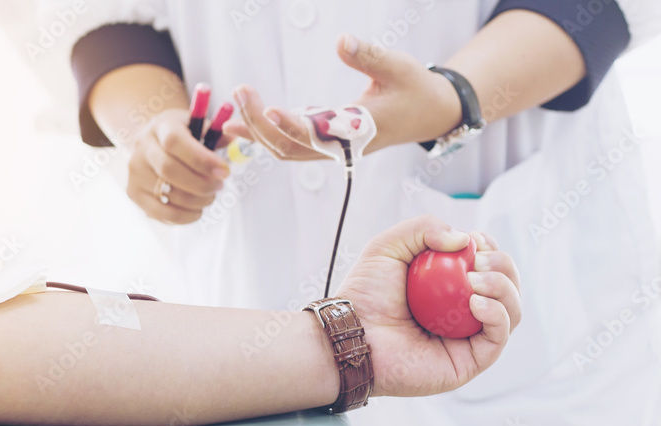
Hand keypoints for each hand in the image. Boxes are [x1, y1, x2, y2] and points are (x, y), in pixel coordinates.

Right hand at [126, 108, 231, 224]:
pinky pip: (161, 213)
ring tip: (209, 197)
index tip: (224, 171)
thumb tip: (234, 137)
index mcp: (160, 127)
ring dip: (196, 201)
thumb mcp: (198, 126)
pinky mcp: (134, 194)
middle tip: (219, 186)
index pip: (175, 142)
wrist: (154, 144)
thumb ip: (216, 132)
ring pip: (167, 195)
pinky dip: (184, 216)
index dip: (201, 159)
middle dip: (201, 183)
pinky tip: (197, 210)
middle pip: (169, 171)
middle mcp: (142, 149)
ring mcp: (135, 173)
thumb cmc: (183, 136)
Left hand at [223, 35, 462, 156]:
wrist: (429, 113)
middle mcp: (341, 145)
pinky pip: (289, 142)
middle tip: (240, 93)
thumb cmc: (415, 90)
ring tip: (230, 112)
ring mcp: (331, 146)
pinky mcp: (325, 139)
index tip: (271, 109)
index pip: (319, 135)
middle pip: (291, 147)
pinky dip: (265, 133)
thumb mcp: (399, 67)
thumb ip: (369, 56)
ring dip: (257, 132)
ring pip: (286, 149)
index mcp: (360, 130)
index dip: (293, 125)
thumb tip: (341, 40)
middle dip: (261, 125)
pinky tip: (241, 121)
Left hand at [336, 215, 520, 396]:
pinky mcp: (468, 363)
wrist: (350, 334)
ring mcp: (468, 339)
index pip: (490, 266)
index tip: (476, 240)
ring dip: (504, 288)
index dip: (492, 250)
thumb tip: (465, 240)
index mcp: (450, 289)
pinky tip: (476, 301)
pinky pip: (498, 338)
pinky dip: (497, 315)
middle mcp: (463, 313)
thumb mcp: (389, 246)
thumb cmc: (364, 294)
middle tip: (478, 260)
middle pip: (508, 288)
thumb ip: (424, 228)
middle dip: (504, 266)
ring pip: (511, 312)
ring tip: (476, 278)